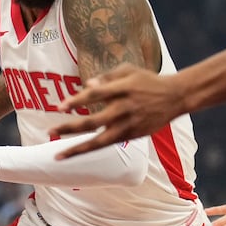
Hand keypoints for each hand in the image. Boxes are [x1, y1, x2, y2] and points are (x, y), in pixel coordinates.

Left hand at [50, 64, 188, 156]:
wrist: (175, 97)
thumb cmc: (147, 81)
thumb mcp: (129, 70)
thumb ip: (106, 76)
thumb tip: (86, 86)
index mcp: (123, 88)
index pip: (95, 95)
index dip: (77, 100)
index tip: (60, 106)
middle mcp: (124, 108)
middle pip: (93, 121)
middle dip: (70, 128)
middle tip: (50, 131)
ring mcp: (129, 124)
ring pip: (100, 141)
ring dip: (78, 149)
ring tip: (59, 155)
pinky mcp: (134, 135)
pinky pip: (109, 144)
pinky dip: (93, 148)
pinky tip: (77, 151)